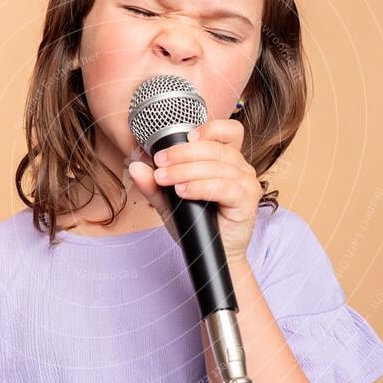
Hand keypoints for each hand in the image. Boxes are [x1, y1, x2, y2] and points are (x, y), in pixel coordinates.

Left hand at [128, 119, 262, 264]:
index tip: (185, 135)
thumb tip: (136, 166)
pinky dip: (200, 187)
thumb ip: (154, 184)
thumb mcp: (170, 201)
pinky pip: (224, 187)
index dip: (210, 128)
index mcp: (228, 160)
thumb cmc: (197, 224)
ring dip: (187, 170)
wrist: (213, 255)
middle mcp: (241, 168)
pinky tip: (183, 191)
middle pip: (216, 149)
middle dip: (183, 153)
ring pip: (218, 167)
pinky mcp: (247, 202)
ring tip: (166, 179)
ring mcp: (247, 184)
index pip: (229, 131)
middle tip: (160, 162)